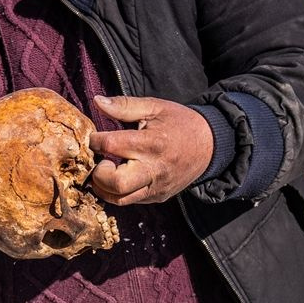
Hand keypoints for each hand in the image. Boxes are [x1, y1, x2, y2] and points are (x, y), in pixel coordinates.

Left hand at [88, 95, 213, 205]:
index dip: (95, 141)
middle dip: (99, 174)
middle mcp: (154, 169)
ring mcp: (156, 187)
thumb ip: (124, 105)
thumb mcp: (155, 107)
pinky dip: (118, 193)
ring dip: (104, 188)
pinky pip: (131, 201)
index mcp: (152, 143)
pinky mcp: (158, 197)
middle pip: (116, 183)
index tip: (94, 138)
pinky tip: (117, 179)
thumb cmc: (179, 123)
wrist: (209, 146)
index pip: (112, 145)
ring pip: (120, 199)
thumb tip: (97, 101)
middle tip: (101, 163)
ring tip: (105, 172)